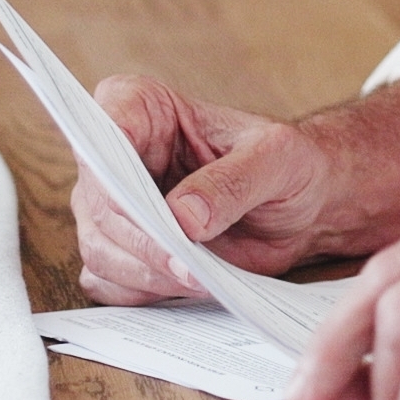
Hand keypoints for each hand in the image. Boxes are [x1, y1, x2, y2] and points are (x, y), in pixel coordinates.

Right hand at [66, 75, 358, 304]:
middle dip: (142, 240)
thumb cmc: (287, 164)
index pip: (104, 130)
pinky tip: (185, 288)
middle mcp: (117, 155)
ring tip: (197, 280)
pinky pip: (108, 281)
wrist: (301, 205)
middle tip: (186, 265)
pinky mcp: (122, 249)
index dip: (116, 171)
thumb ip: (233, 182)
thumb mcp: (276, 160)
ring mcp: (112, 205)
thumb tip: (185, 217)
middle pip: (100, 202)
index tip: (153, 210)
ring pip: (98, 248)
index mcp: (143, 106)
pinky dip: (143, 292)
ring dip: (145, 273)